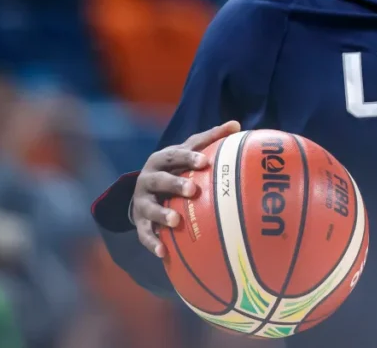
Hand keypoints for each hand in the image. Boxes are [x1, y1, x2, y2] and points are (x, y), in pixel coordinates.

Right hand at [132, 121, 239, 256]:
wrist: (144, 188)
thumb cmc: (176, 167)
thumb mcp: (188, 151)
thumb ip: (210, 139)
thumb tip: (236, 124)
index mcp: (162, 160)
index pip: (175, 156)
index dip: (188, 158)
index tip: (204, 162)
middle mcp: (148, 179)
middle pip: (160, 180)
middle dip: (175, 184)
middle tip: (193, 190)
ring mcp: (142, 201)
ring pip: (149, 208)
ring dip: (162, 215)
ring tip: (176, 221)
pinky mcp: (140, 222)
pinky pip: (144, 234)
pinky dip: (153, 242)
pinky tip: (164, 252)